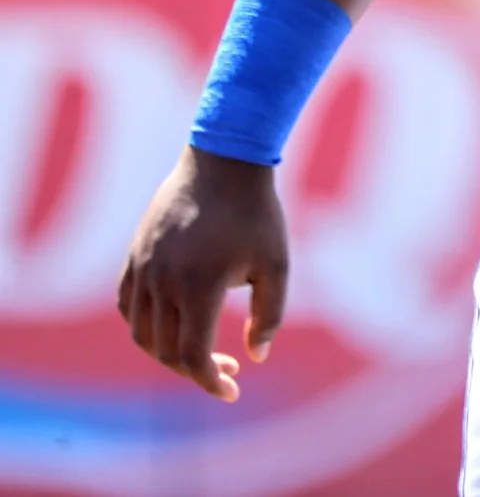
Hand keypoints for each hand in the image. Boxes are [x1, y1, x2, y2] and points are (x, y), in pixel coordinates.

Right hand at [116, 148, 289, 400]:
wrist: (224, 162)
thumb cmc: (257, 214)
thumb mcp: (277, 264)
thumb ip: (268, 315)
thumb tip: (255, 357)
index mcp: (198, 287)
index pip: (192, 355)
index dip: (210, 382)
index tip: (232, 391)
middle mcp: (162, 282)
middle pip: (165, 351)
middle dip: (196, 370)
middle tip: (227, 368)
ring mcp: (142, 268)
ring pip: (141, 333)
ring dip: (167, 352)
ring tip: (201, 350)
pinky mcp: (133, 256)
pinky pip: (128, 306)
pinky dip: (145, 326)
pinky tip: (173, 325)